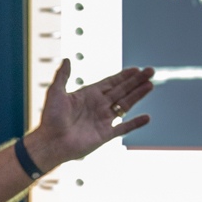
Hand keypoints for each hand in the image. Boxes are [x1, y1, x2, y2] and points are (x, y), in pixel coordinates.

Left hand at [30, 59, 153, 169]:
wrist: (51, 142)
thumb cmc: (50, 118)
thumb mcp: (56, 93)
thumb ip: (63, 76)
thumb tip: (66, 59)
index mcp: (89, 94)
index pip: (111, 82)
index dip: (124, 76)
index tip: (136, 69)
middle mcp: (98, 105)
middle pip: (122, 90)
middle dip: (136, 81)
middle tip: (150, 71)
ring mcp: (103, 120)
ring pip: (126, 105)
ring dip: (138, 95)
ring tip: (150, 86)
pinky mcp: (105, 134)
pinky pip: (124, 128)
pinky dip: (135, 123)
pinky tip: (147, 117)